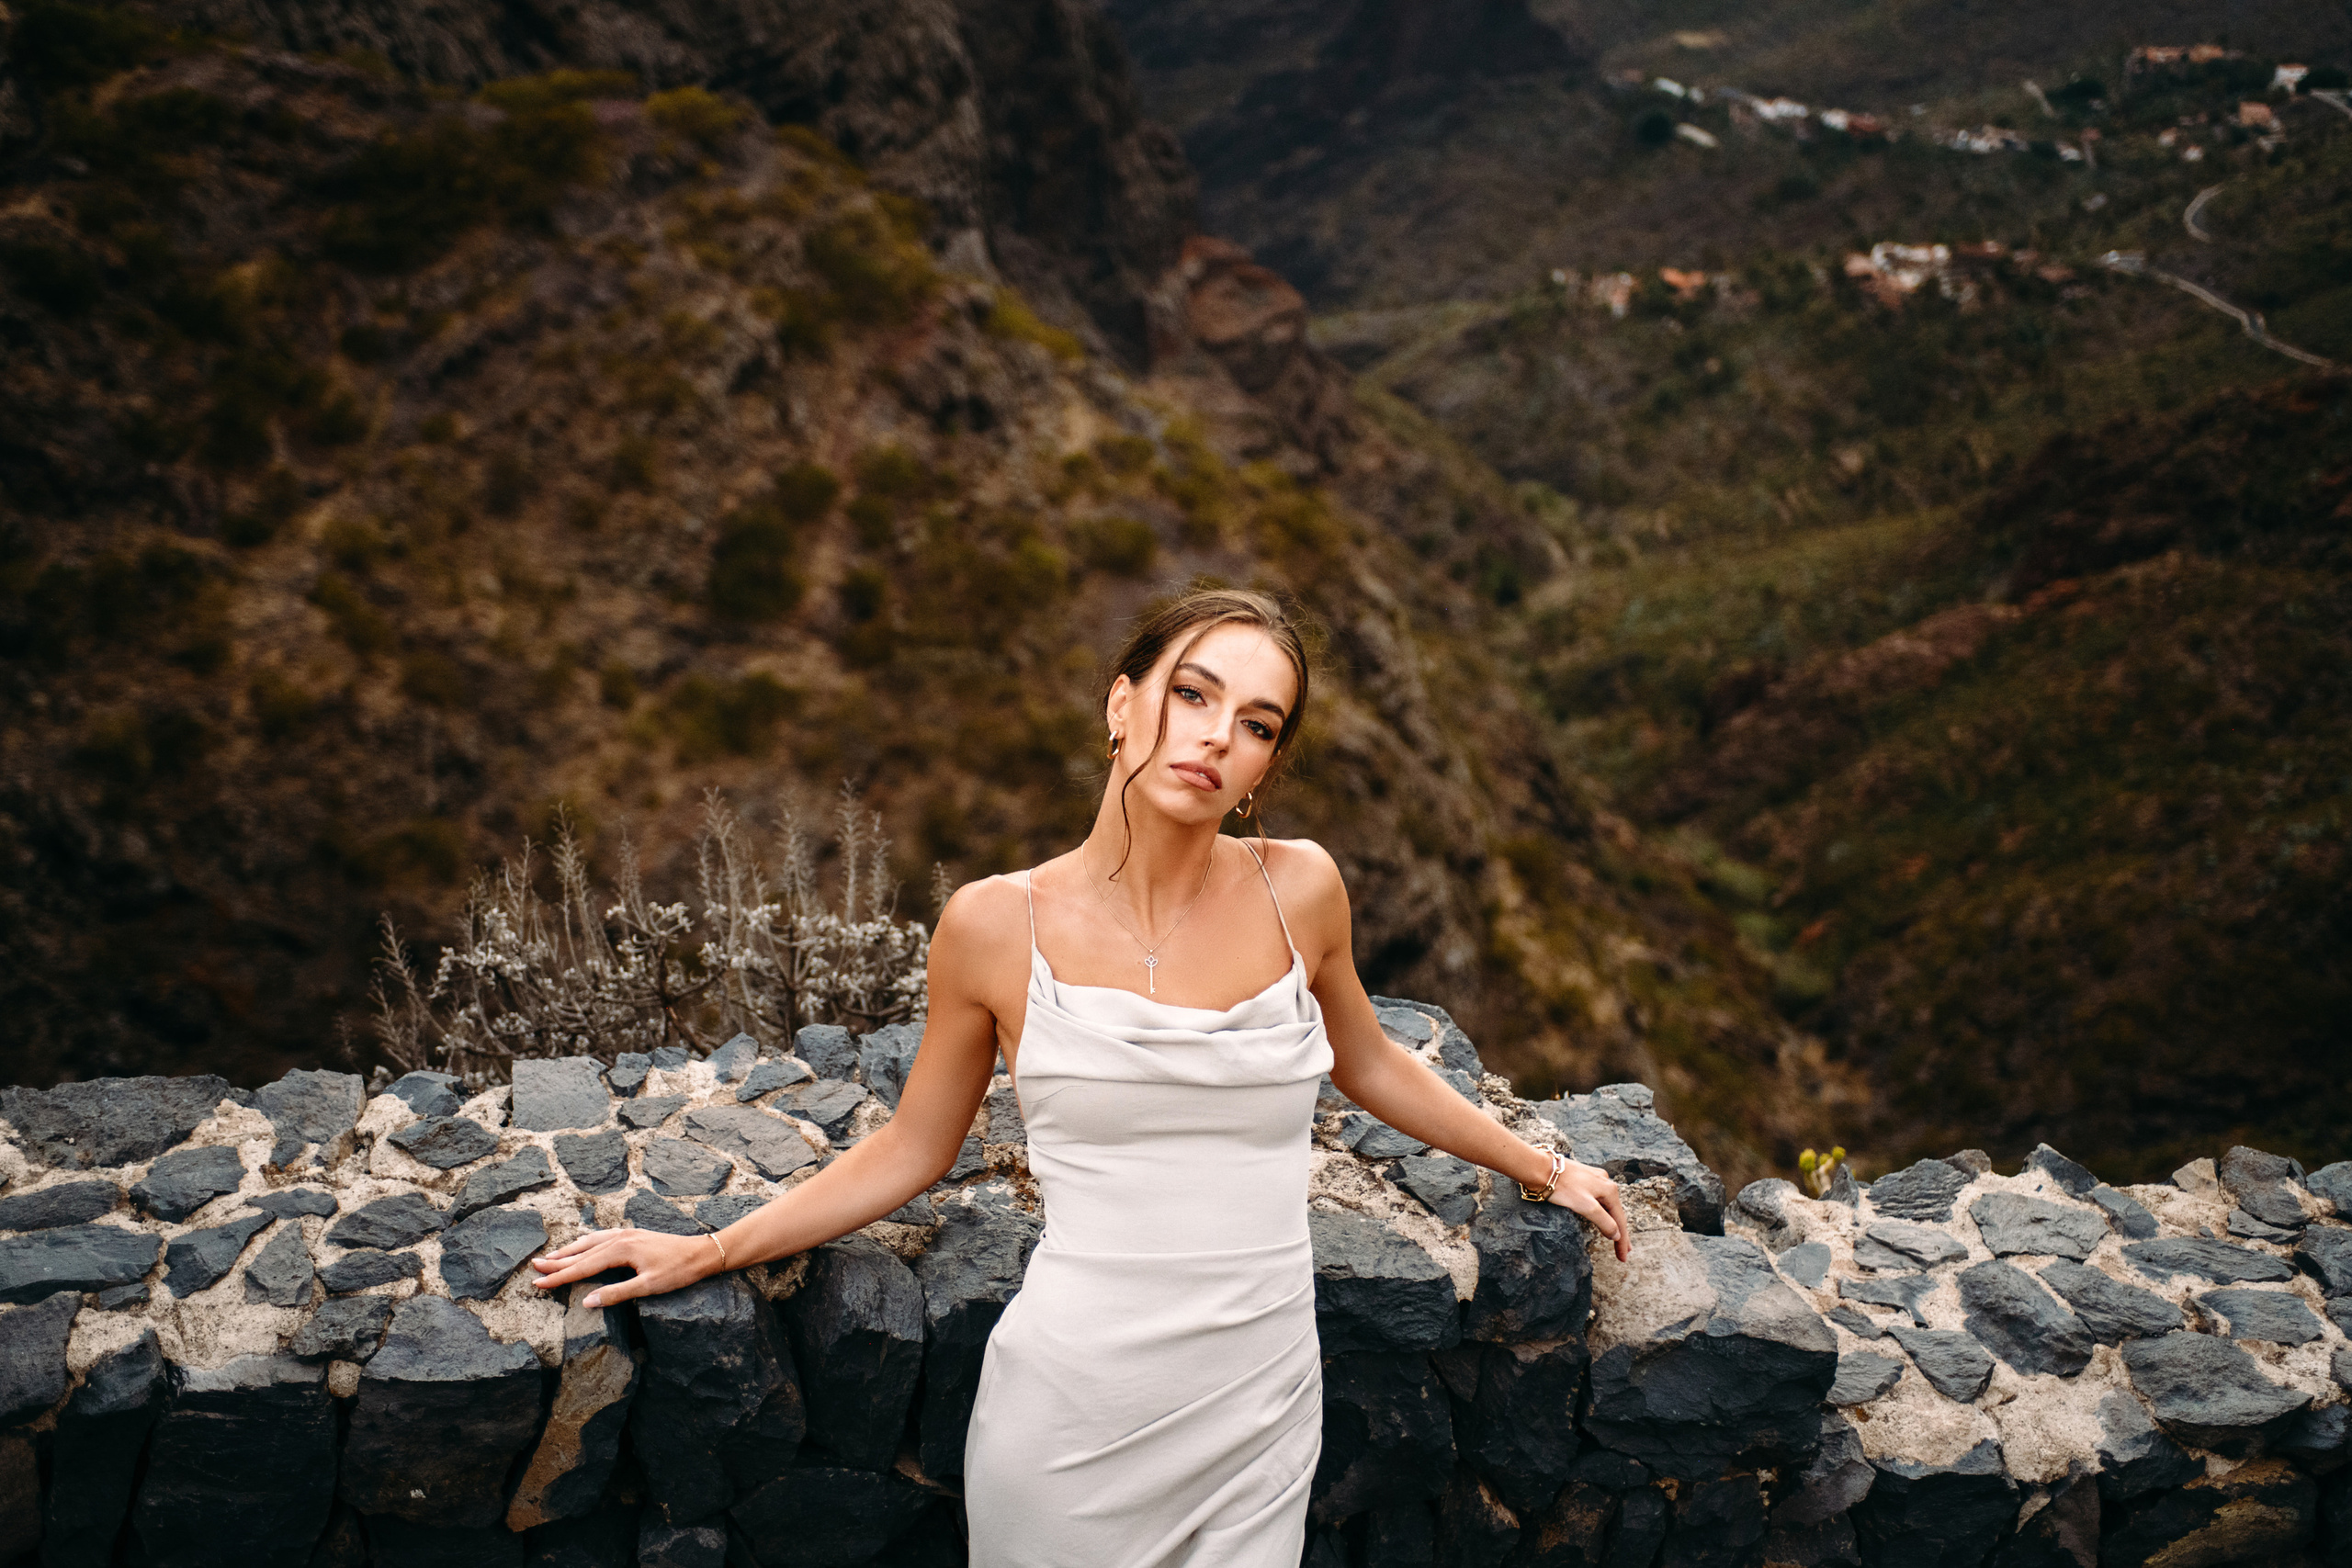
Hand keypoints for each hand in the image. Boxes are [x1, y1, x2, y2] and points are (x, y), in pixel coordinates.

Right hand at [528, 1227, 722, 1307]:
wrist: (702, 1253)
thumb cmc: (679, 1271)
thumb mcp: (649, 1287)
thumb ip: (617, 1294)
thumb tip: (587, 1302)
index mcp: (621, 1249)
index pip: (583, 1265)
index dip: (560, 1276)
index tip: (538, 1282)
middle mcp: (620, 1237)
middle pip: (582, 1251)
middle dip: (558, 1261)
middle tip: (534, 1267)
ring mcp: (627, 1234)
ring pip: (590, 1242)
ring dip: (570, 1250)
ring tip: (551, 1257)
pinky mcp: (634, 1235)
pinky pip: (602, 1237)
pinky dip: (587, 1243)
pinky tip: (583, 1244)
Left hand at [1547, 1159, 1630, 1260]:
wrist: (1541, 1169)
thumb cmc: (1563, 1187)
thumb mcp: (1586, 1207)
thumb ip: (1604, 1221)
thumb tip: (1616, 1235)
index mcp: (1609, 1189)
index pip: (1620, 1221)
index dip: (1622, 1241)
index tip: (1623, 1258)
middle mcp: (1605, 1182)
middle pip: (1616, 1213)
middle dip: (1620, 1233)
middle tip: (1624, 1252)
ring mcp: (1595, 1179)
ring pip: (1607, 1205)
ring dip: (1612, 1222)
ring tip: (1616, 1238)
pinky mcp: (1583, 1179)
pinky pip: (1598, 1199)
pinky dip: (1603, 1212)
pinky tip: (1602, 1216)